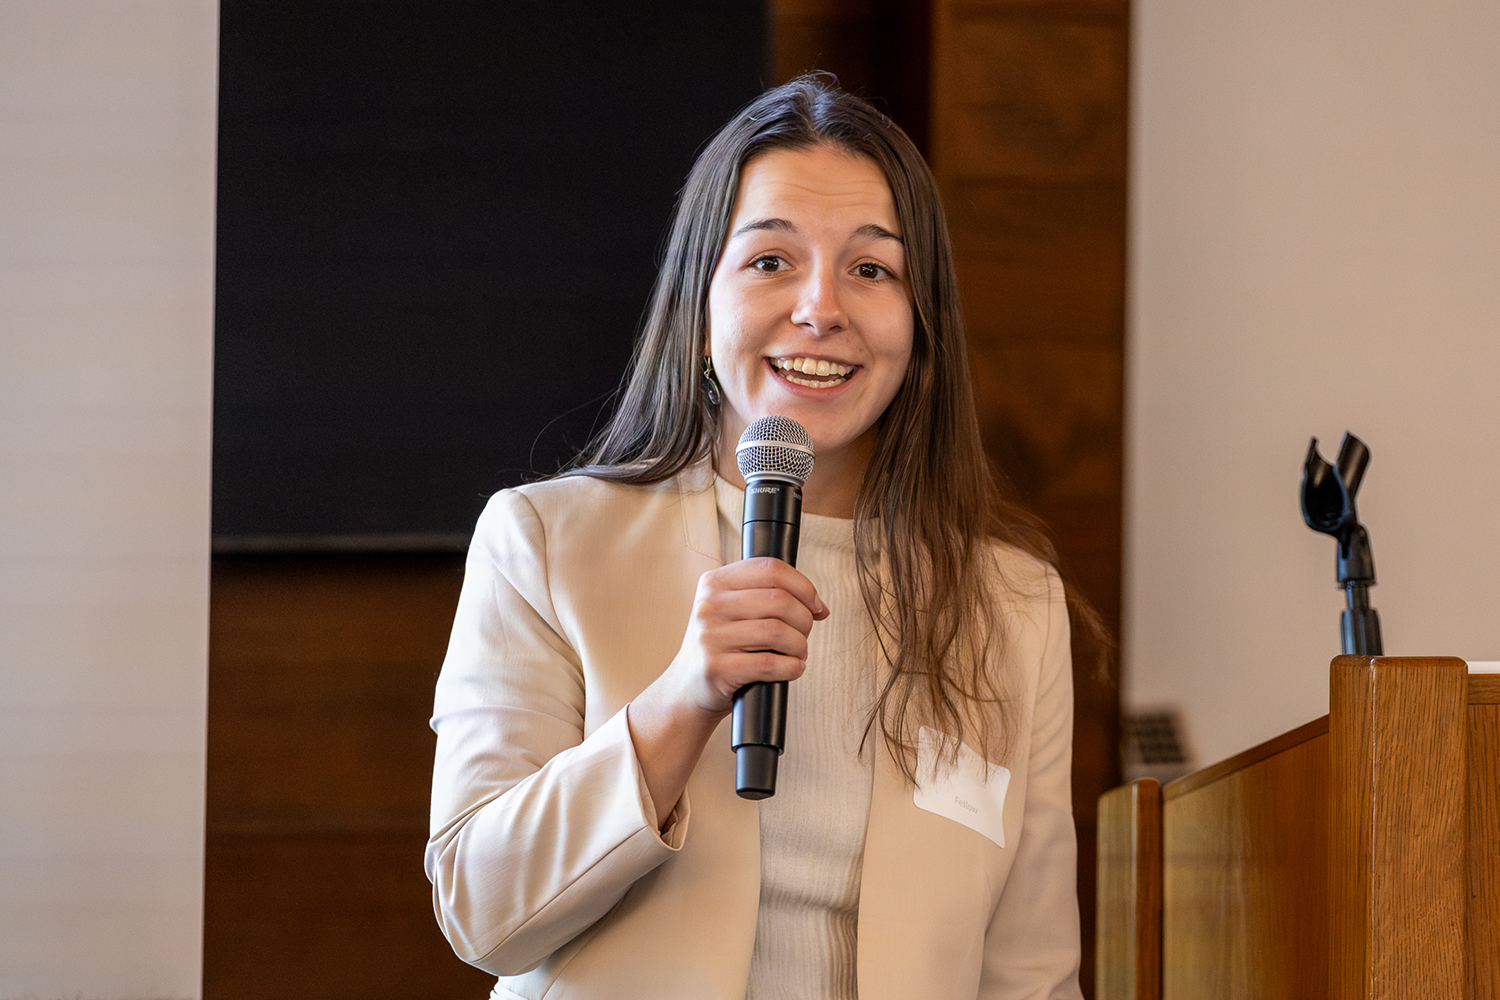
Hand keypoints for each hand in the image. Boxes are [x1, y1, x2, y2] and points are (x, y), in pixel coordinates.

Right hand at [626, 558, 828, 826]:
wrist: (687, 688)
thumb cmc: (720, 647)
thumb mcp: (732, 610)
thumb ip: (768, 597)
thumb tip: (818, 606)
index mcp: (714, 582)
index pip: (771, 569)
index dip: (803, 586)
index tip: (816, 605)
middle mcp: (709, 606)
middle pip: (779, 600)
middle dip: (804, 619)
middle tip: (804, 634)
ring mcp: (711, 637)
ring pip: (779, 632)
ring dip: (800, 646)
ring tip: (797, 653)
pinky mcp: (717, 668)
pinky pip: (771, 664)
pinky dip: (792, 667)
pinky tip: (791, 668)